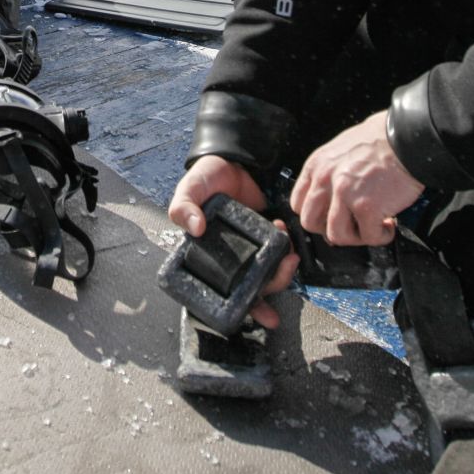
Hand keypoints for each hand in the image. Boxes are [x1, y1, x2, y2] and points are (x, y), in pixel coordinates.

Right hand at [169, 155, 300, 329]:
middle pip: (248, 288)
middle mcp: (228, 257)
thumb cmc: (207, 177)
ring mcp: (249, 248)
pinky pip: (278, 253)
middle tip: (280, 278)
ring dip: (281, 272)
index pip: (219, 289)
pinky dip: (285, 250)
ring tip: (289, 258)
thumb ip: (184, 206)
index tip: (257, 314)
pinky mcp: (266, 237)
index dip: (237, 306)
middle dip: (268, 293)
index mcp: (206, 254)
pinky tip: (284, 234)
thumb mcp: (189, 189)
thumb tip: (194, 228)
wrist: (235, 159)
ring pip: (266, 275)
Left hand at [291, 110, 424, 246]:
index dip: (316, 215)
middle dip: (332, 229)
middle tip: (352, 225)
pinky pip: (368, 237)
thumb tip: (332, 201)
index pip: (297, 203)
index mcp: (317, 165)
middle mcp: (325, 179)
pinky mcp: (366, 207)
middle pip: (310, 223)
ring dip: (356, 237)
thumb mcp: (341, 150)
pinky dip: (381, 236)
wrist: (406, 138)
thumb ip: (331, 175)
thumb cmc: (380, 141)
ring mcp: (344, 194)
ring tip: (372, 226)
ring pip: (336, 235)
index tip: (331, 217)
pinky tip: (389, 224)